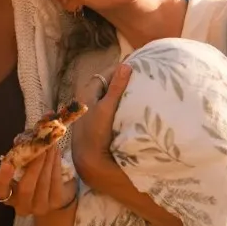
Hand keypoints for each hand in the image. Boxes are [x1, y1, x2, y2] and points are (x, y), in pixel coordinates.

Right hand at [0, 147, 76, 218]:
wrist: (51, 193)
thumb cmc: (31, 176)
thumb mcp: (20, 168)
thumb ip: (18, 158)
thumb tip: (24, 140)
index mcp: (7, 196)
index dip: (2, 178)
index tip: (7, 164)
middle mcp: (22, 206)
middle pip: (26, 188)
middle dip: (33, 166)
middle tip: (39, 147)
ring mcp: (40, 207)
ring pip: (43, 183)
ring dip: (47, 161)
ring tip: (50, 144)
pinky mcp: (56, 203)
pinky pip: (56, 182)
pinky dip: (56, 164)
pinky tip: (55, 152)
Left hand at [71, 64, 131, 190]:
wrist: (89, 160)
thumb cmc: (96, 132)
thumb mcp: (107, 107)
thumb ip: (116, 87)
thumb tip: (125, 65)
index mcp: (87, 93)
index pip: (105, 74)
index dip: (119, 69)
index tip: (136, 66)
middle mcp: (87, 100)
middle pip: (106, 85)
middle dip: (121, 81)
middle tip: (140, 78)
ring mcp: (91, 112)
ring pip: (108, 96)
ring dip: (120, 93)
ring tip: (138, 90)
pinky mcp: (96, 123)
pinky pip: (109, 107)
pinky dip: (118, 104)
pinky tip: (129, 107)